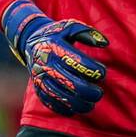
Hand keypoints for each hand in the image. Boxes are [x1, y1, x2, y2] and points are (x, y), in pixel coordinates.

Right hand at [1, 0, 108, 115]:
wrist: (30, 40)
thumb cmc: (57, 34)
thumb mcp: (70, 27)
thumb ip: (88, 33)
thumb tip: (105, 43)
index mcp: (54, 47)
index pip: (77, 62)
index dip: (94, 70)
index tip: (102, 72)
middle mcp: (45, 63)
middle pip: (71, 83)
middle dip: (89, 91)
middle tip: (99, 93)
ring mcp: (39, 77)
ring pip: (61, 96)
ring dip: (79, 104)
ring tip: (91, 104)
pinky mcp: (37, 88)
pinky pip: (50, 102)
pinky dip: (64, 109)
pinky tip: (76, 109)